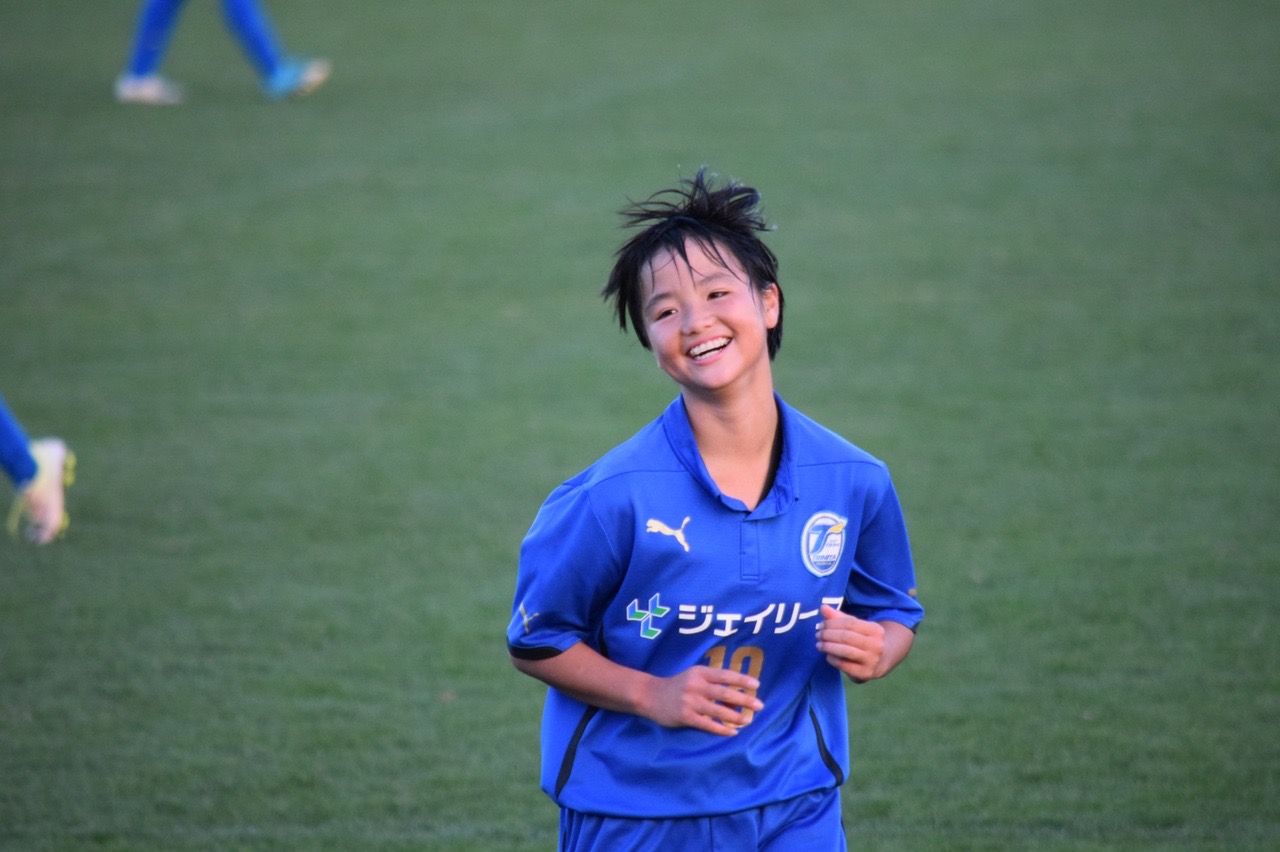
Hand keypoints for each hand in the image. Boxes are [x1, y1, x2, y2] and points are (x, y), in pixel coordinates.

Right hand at [642, 665, 763, 735]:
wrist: (650, 695)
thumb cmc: (677, 685)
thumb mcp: (693, 677)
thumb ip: (712, 682)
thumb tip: (736, 696)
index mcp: (700, 672)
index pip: (725, 675)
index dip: (742, 679)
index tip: (756, 684)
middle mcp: (696, 685)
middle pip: (725, 693)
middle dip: (744, 699)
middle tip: (759, 705)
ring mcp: (690, 701)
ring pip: (718, 710)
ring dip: (736, 716)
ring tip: (748, 720)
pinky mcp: (685, 716)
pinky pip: (708, 724)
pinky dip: (721, 729)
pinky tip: (732, 732)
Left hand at [815, 604, 885, 681]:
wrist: (878, 663)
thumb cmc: (862, 640)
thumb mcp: (854, 627)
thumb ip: (838, 617)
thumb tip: (823, 607)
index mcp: (875, 630)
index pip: (850, 623)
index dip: (832, 623)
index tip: (820, 625)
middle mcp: (877, 645)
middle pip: (847, 636)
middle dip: (828, 635)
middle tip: (818, 635)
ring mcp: (872, 660)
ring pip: (846, 651)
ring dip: (828, 647)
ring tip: (819, 645)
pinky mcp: (865, 673)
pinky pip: (844, 665)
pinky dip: (833, 659)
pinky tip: (827, 656)